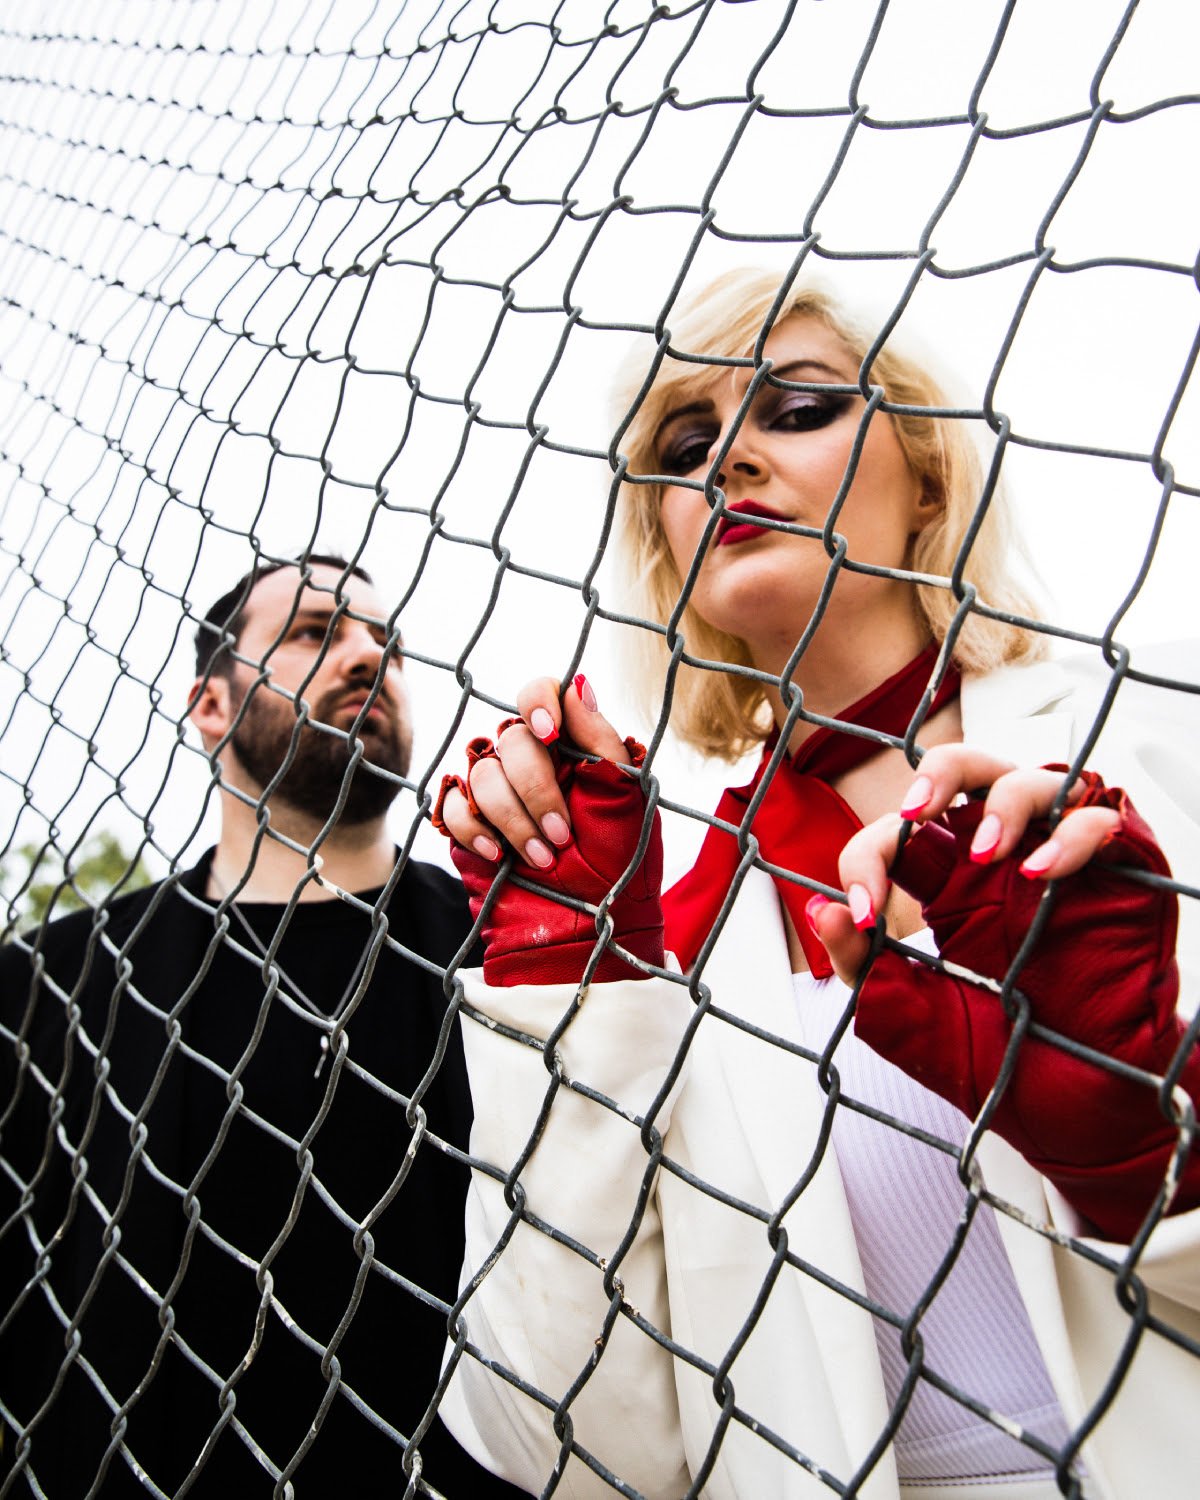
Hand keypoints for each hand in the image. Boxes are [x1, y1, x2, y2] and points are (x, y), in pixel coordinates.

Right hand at [436, 674, 663, 985]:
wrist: (587, 931)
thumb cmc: (618, 866)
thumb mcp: (627, 802)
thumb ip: (602, 741)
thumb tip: (578, 682)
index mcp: (570, 746)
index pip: (540, 693)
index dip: (537, 701)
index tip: (550, 734)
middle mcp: (530, 761)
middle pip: (511, 740)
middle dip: (536, 790)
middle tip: (561, 835)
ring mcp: (497, 792)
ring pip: (481, 772)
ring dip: (511, 818)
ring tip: (541, 858)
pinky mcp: (469, 824)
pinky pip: (453, 805)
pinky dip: (473, 828)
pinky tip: (498, 855)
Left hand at [805, 745, 1199, 1241]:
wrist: (1083, 1117)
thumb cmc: (1008, 1064)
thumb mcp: (917, 1020)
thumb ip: (867, 969)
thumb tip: (818, 912)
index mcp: (949, 883)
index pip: (900, 834)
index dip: (870, 859)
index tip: (863, 913)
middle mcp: (1003, 860)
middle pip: (967, 771)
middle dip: (935, 775)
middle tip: (912, 813)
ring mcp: (1063, 862)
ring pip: (1034, 781)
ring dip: (1003, 802)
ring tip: (985, 851)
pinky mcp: (1123, 875)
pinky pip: (1103, 821)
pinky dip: (1071, 837)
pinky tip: (1039, 874)